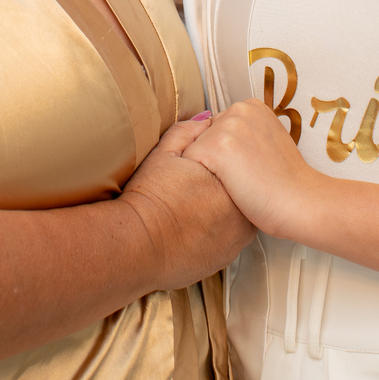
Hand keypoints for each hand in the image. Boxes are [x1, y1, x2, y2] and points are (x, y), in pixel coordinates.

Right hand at [119, 116, 255, 289]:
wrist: (136, 246)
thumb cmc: (149, 200)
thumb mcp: (164, 153)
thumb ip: (189, 132)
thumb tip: (207, 120)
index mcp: (231, 182)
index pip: (239, 166)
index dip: (219, 164)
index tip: (202, 168)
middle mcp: (241, 212)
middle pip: (242, 191)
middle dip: (226, 187)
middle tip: (198, 187)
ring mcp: (236, 239)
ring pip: (239, 217)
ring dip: (224, 211)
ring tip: (195, 207)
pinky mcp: (226, 259)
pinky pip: (229, 240)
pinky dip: (217, 233)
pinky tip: (195, 226)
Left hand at [182, 99, 321, 239]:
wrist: (302, 202)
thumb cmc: (287, 183)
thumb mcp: (269, 143)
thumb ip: (246, 135)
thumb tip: (224, 142)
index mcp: (252, 106)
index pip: (217, 128)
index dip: (229, 155)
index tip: (249, 167)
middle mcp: (238, 109)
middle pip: (203, 136)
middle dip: (215, 159)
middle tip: (244, 177)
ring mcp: (226, 126)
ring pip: (194, 149)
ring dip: (208, 170)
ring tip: (238, 183)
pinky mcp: (215, 147)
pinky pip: (189, 163)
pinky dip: (201, 180)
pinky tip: (229, 187)